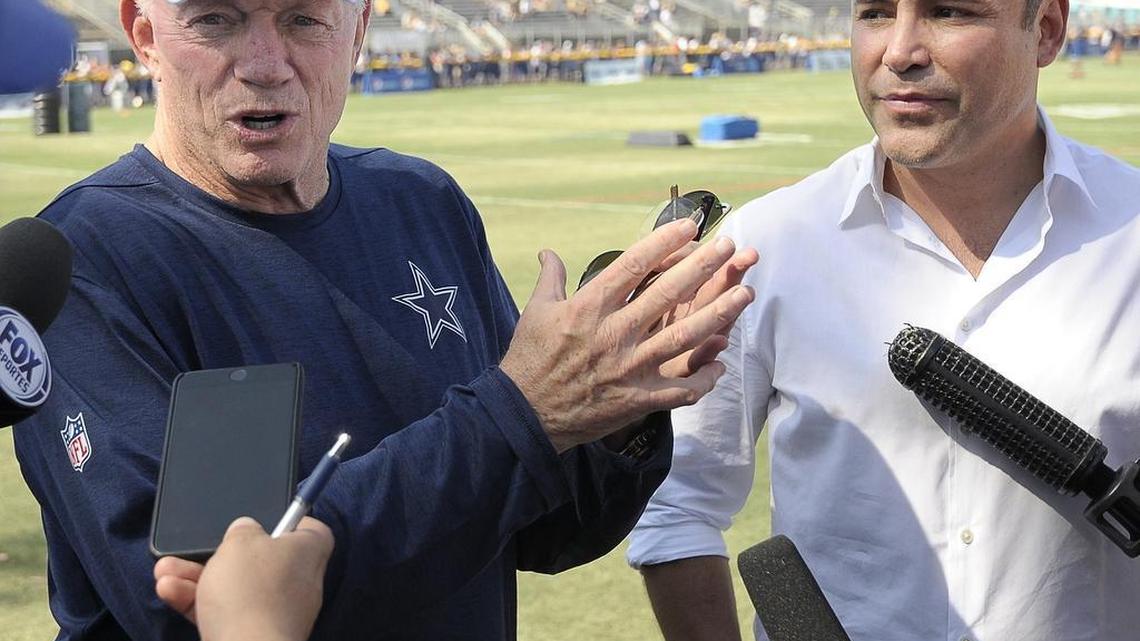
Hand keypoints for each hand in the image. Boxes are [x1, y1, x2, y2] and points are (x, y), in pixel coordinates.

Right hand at [154, 516, 333, 640]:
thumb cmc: (251, 590)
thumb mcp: (240, 542)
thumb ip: (243, 529)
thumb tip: (247, 530)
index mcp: (308, 552)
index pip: (311, 531)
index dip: (290, 521)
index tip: (266, 518)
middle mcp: (299, 582)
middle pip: (259, 559)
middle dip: (218, 554)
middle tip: (192, 548)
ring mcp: (276, 612)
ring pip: (235, 586)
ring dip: (197, 576)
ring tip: (165, 571)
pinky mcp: (254, 634)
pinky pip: (225, 611)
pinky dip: (198, 602)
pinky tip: (169, 591)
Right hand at [500, 218, 755, 452]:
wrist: (524, 416)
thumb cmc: (528, 360)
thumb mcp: (535, 312)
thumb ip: (551, 279)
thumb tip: (549, 252)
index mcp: (588, 308)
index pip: (632, 266)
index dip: (663, 243)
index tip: (689, 227)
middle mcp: (612, 334)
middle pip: (666, 294)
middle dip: (701, 267)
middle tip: (728, 246)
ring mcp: (628, 368)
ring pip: (683, 337)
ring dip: (718, 315)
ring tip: (745, 294)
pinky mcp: (636, 399)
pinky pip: (680, 389)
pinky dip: (704, 378)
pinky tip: (721, 364)